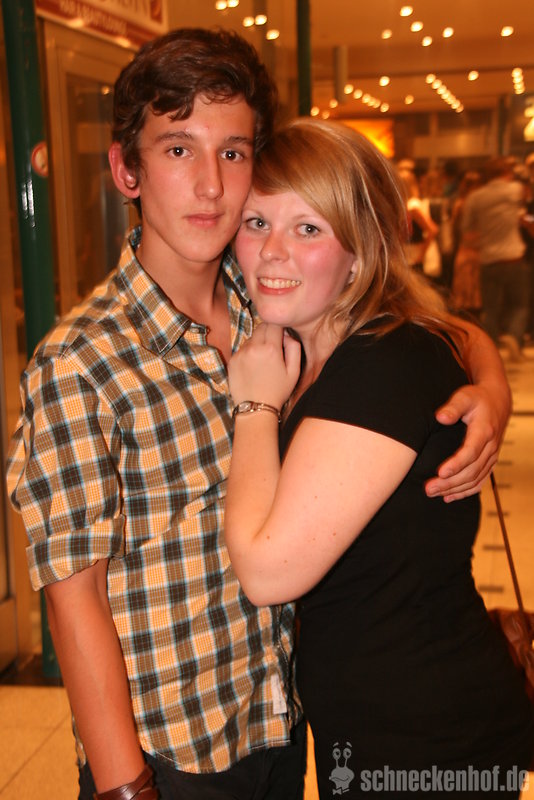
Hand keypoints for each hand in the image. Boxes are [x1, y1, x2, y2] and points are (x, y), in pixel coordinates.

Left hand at [228, 324, 300, 410]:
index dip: (279, 328)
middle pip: (261, 327)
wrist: (256, 408)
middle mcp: (253, 347)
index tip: (281, 336)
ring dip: (258, 342)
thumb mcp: (294, 372)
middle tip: (273, 347)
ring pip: (251, 337)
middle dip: (268, 332)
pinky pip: (242, 349)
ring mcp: (241, 353)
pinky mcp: (232, 360)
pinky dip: (248, 352)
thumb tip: (287, 335)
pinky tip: (253, 367)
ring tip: (263, 361)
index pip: (274, 323)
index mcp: (271, 349)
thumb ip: (294, 348)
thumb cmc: (277, 392)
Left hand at [425, 384, 509, 501]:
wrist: (497, 402)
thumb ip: (453, 407)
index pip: (471, 452)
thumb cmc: (477, 399)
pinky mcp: (489, 462)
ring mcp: (491, 456)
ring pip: (475, 479)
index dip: (456, 464)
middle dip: (450, 482)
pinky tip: (449, 497)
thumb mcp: (465, 396)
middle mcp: (490, 447)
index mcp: (484, 431)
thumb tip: (441, 417)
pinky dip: (465, 492)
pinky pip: (480, 481)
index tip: (440, 473)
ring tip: (433, 493)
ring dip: (454, 489)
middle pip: (471, 471)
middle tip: (429, 489)